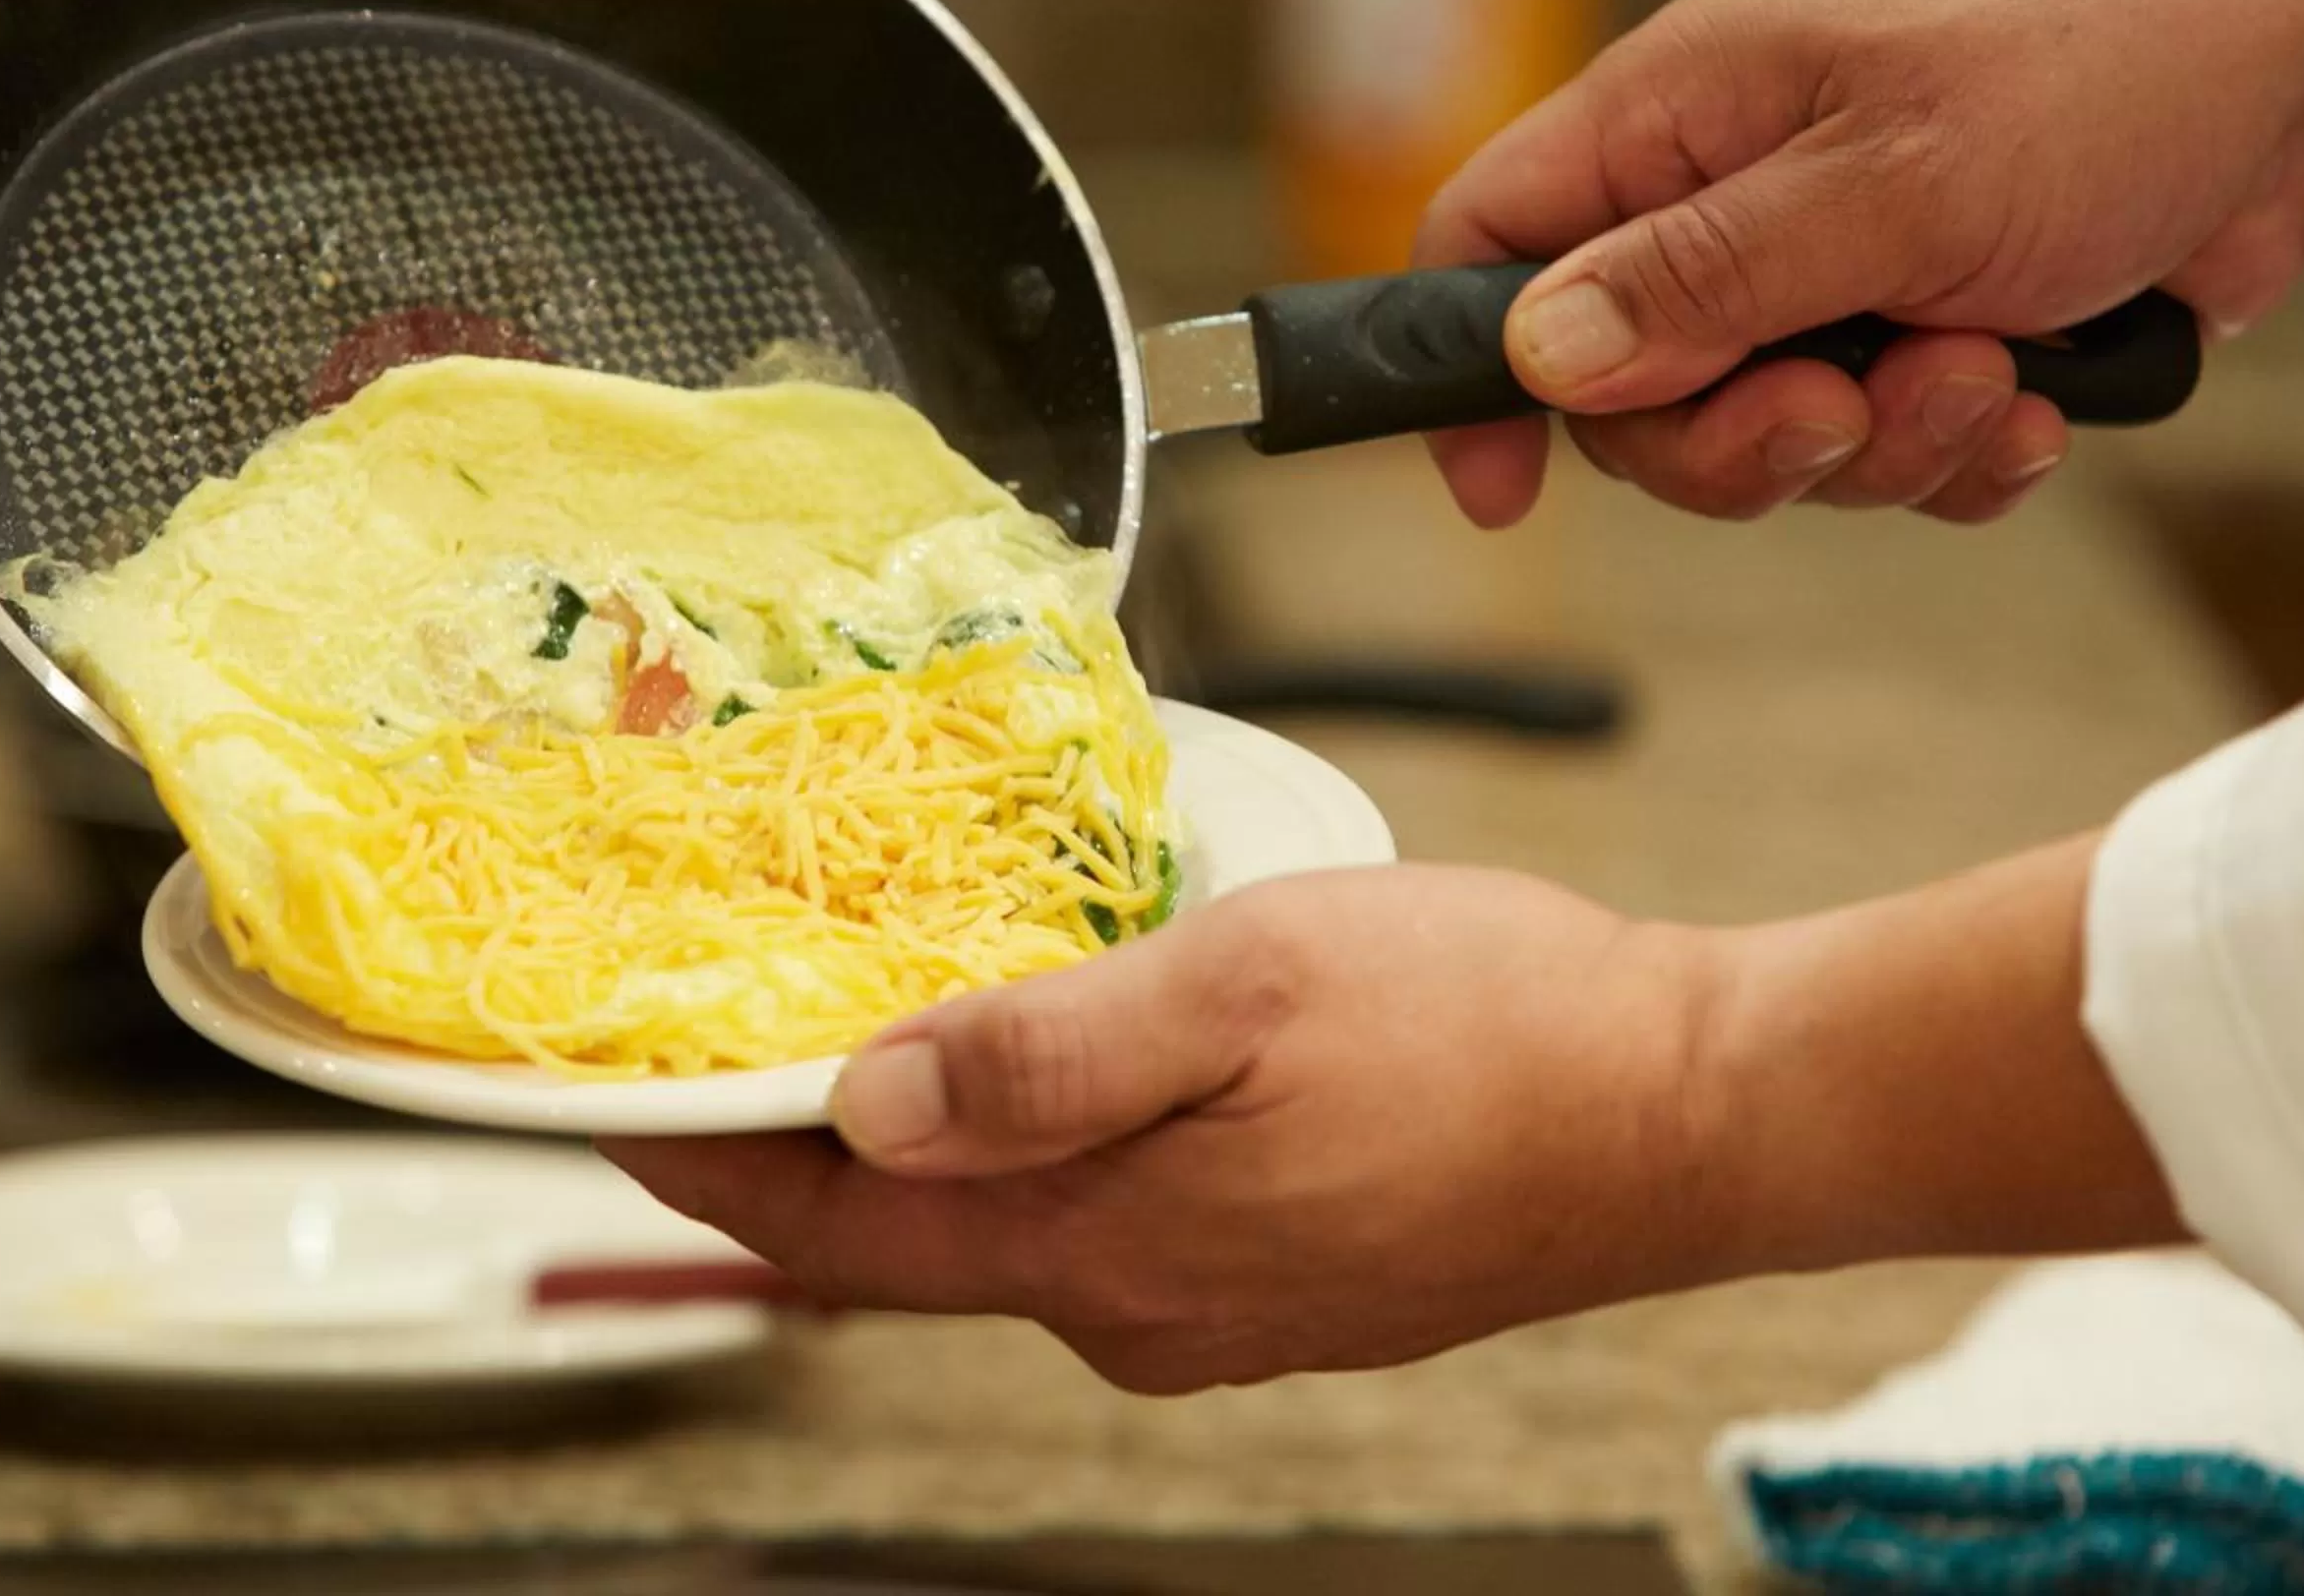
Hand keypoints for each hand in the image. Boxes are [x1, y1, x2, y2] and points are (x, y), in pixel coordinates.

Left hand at [600, 867, 1728, 1392]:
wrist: (1697, 1112)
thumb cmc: (1498, 1029)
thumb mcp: (1252, 990)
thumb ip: (1048, 1055)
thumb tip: (865, 1100)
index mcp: (1109, 1250)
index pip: (836, 1230)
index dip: (707, 1163)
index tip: (606, 1103)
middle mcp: (1143, 1313)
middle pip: (906, 1243)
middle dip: (798, 1153)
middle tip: (719, 1040)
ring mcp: (1218, 1314)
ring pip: (1008, 1234)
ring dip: (924, 1147)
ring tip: (865, 1028)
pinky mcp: (1281, 1286)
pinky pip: (1105, 1229)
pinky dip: (1035, 1158)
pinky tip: (1045, 1072)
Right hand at [1422, 0, 2303, 527]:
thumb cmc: (2107, 71)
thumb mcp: (1888, 179)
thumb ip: (1702, 276)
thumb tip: (1541, 352)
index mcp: (1681, 113)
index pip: (1493, 237)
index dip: (1470, 369)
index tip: (1499, 491)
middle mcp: (1730, 195)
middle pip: (1631, 391)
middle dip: (1743, 437)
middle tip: (1843, 412)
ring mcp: (1826, 270)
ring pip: (1764, 440)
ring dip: (1880, 447)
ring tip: (1984, 375)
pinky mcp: (1918, 334)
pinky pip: (1878, 456)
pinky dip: (1953, 457)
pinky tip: (2031, 404)